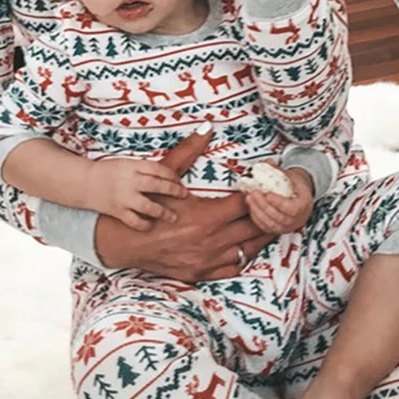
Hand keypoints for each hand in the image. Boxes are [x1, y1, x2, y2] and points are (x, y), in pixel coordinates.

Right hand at [89, 156, 186, 231]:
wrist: (84, 182)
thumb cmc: (108, 171)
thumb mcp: (127, 163)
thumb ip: (144, 169)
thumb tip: (167, 175)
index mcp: (133, 166)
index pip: (158, 169)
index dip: (171, 175)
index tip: (179, 180)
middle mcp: (129, 181)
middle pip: (157, 185)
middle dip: (173, 191)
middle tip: (184, 195)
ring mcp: (124, 197)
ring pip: (148, 206)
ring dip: (163, 212)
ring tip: (173, 217)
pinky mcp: (118, 211)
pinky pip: (134, 221)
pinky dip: (144, 225)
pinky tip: (151, 226)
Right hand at [93, 129, 276, 279]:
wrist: (125, 241)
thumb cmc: (146, 205)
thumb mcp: (165, 174)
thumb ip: (188, 150)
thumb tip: (206, 126)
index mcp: (207, 216)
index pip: (247, 205)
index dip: (258, 193)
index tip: (262, 186)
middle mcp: (211, 241)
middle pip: (253, 228)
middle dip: (265, 214)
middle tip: (273, 204)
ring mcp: (207, 260)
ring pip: (248, 250)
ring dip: (258, 237)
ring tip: (266, 223)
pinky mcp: (200, 272)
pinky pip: (232, 268)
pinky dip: (242, 257)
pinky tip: (244, 245)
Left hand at [245, 166, 313, 233]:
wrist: (301, 195)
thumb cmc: (297, 185)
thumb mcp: (292, 175)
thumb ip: (279, 170)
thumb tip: (268, 162)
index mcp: (304, 205)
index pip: (292, 209)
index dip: (278, 203)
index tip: (268, 194)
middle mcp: (297, 219)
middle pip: (279, 218)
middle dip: (264, 206)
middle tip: (254, 194)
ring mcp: (288, 226)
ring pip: (271, 225)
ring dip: (258, 212)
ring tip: (249, 199)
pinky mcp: (279, 229)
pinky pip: (266, 228)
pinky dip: (257, 218)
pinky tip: (251, 207)